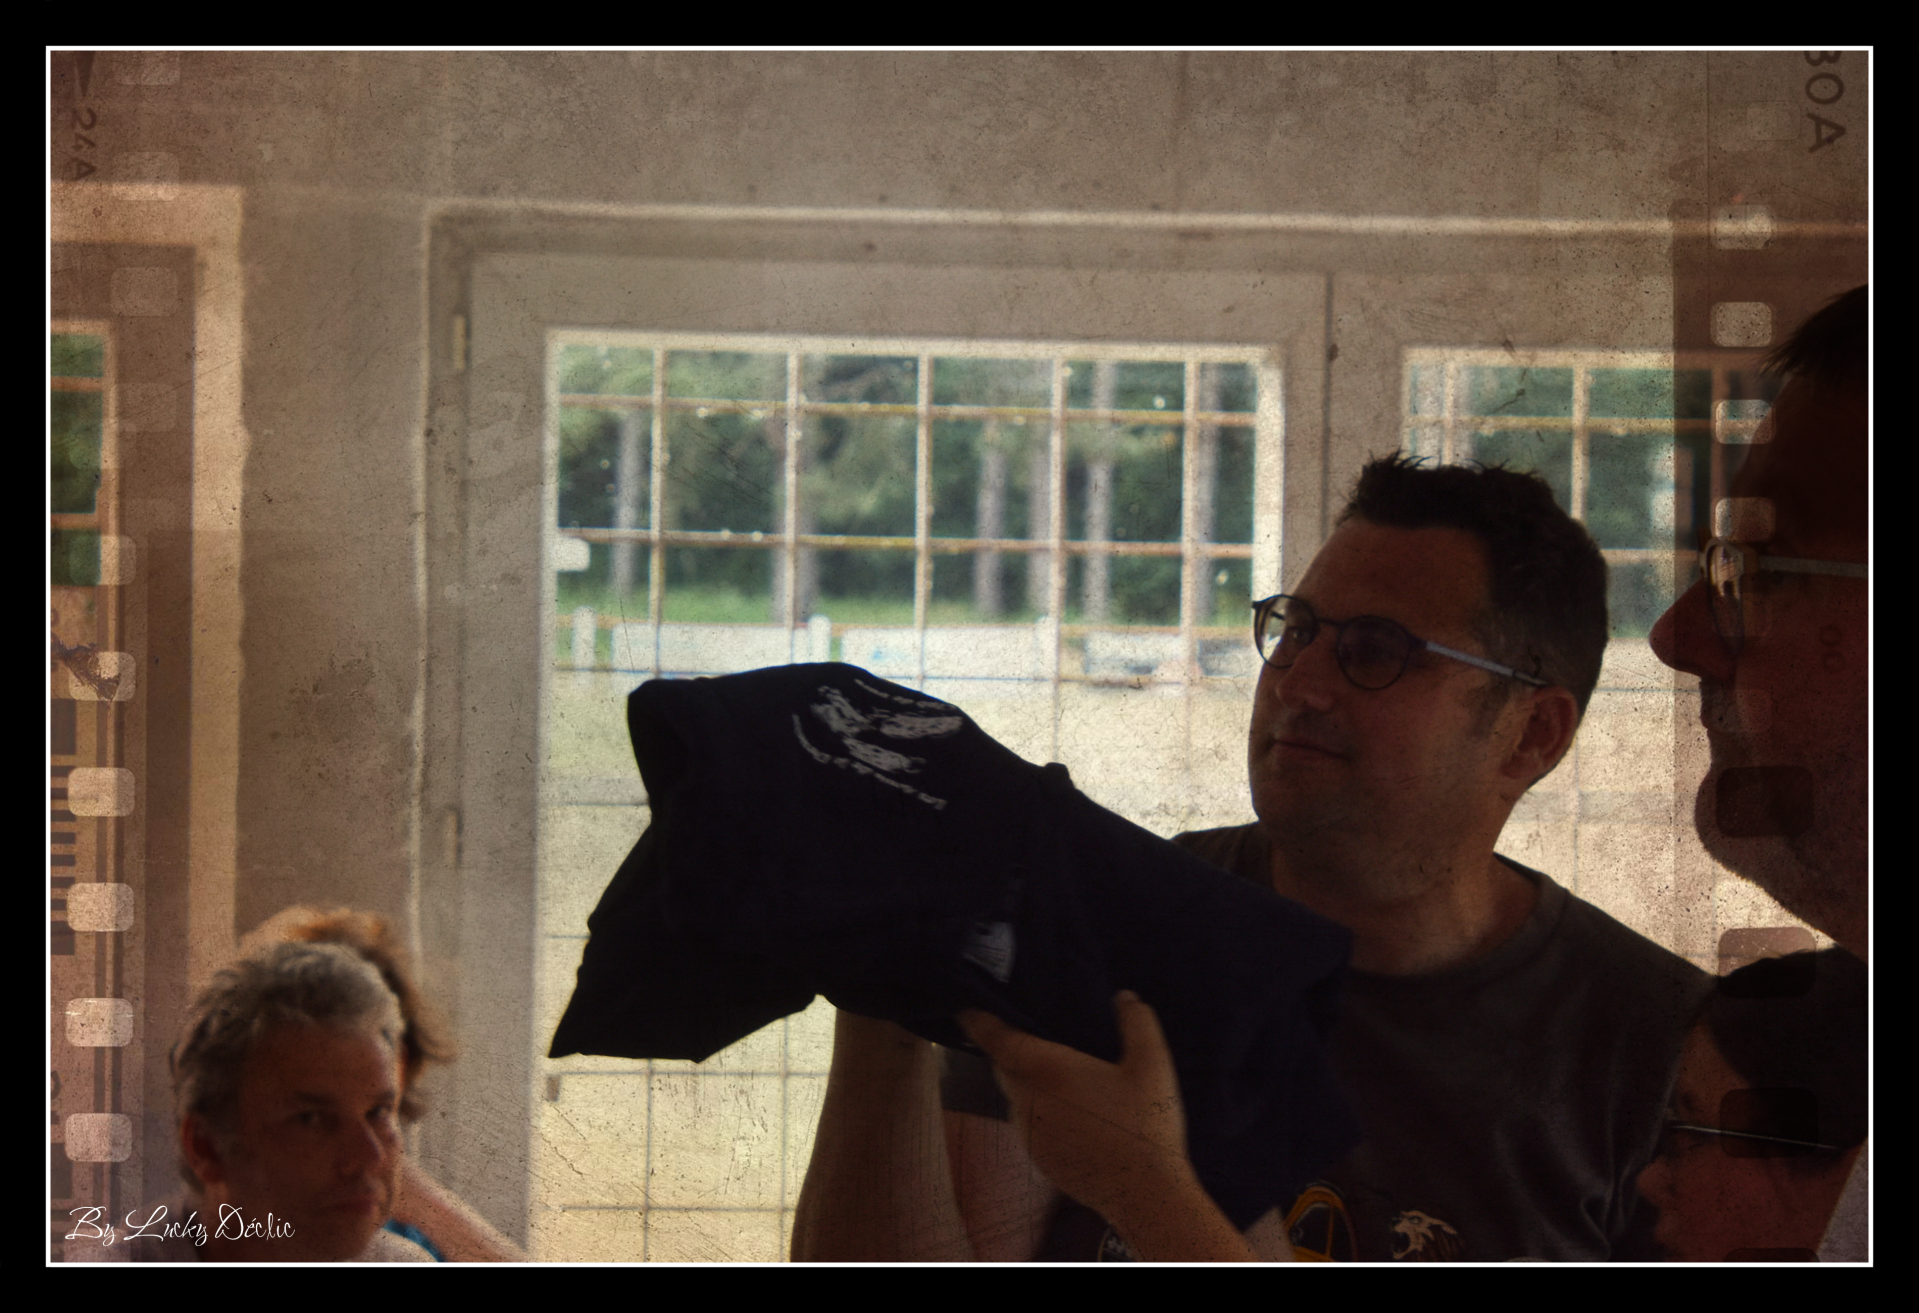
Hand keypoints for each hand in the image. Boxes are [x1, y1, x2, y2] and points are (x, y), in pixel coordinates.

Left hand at [957, 991, 1195, 1224]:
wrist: (1143, 1194)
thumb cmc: (1146, 1126)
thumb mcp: (1153, 1065)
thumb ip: (1136, 1022)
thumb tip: (1124, 997)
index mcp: (1048, 1071)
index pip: (997, 1040)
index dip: (977, 1022)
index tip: (965, 1009)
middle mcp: (1028, 1101)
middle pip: (1003, 1066)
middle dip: (1008, 1050)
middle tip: (1029, 1035)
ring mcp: (1029, 1133)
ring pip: (1013, 1096)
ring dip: (1024, 1081)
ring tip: (1057, 1073)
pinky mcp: (1038, 1159)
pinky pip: (1026, 1123)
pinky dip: (1037, 1110)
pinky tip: (1070, 1112)